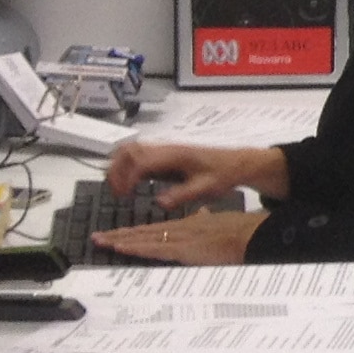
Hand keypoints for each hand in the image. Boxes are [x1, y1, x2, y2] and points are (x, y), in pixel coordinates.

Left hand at [92, 207, 267, 265]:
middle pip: (142, 232)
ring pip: (142, 239)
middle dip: (118, 235)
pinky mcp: (182, 250)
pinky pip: (153, 249)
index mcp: (186, 225)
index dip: (133, 231)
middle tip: (97, 237)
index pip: (153, 229)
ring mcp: (178, 239)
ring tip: (100, 242)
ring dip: (120, 240)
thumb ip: (206, 218)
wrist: (250, 233)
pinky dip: (135, 248)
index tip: (116, 233)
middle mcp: (177, 229)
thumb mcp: (219, 221)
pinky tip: (121, 247)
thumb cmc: (239, 231)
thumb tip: (201, 213)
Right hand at [103, 139, 291, 207]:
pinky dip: (127, 167)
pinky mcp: (164, 156)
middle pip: (128, 150)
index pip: (140, 161)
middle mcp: (166, 149)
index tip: (124, 195)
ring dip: (119, 166)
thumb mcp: (206, 188)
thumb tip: (159, 203)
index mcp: (174, 155)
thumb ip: (183, 195)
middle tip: (116, 192)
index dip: (127, 177)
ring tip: (120, 189)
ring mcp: (164, 151)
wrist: (237, 163)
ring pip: (130, 150)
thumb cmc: (223, 174)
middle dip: (116, 169)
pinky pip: (138, 156)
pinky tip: (131, 185)